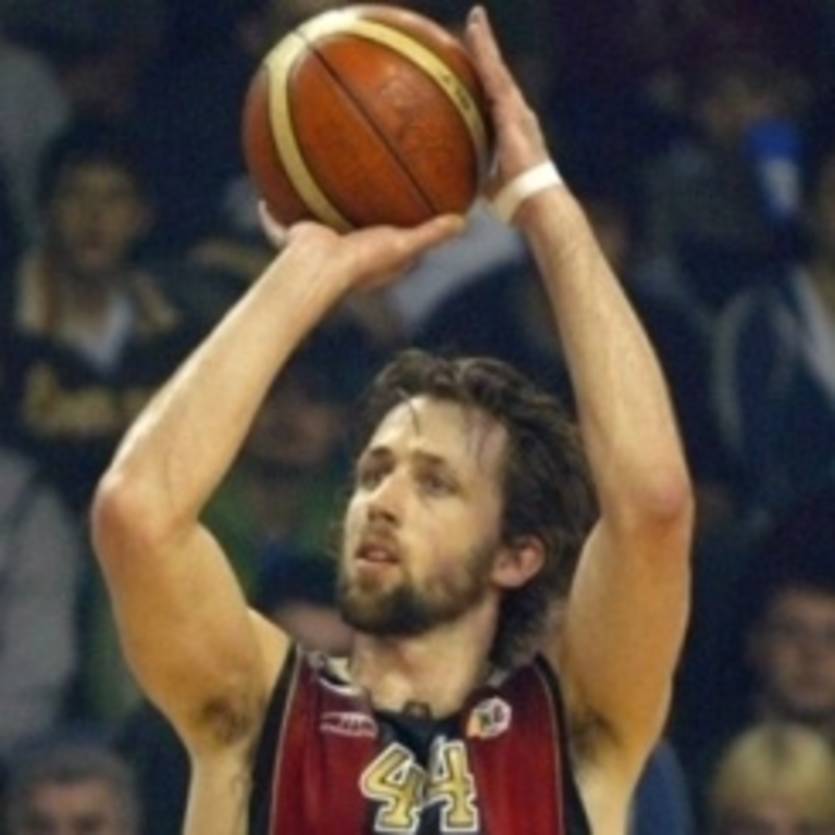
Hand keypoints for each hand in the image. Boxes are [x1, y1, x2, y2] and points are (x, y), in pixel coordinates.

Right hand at [258, 202, 465, 291]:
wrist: (318, 270)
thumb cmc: (361, 263)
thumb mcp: (402, 246)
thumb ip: (431, 235)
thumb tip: (464, 222)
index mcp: (370, 255)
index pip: (389, 239)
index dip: (397, 223)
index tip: (406, 202)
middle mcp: (343, 250)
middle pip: (351, 224)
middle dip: (354, 207)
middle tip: (362, 182)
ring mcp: (316, 243)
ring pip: (316, 218)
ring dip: (313, 203)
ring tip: (313, 173)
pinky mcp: (294, 236)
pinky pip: (281, 218)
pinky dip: (272, 210)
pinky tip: (269, 185)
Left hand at [464, 6, 550, 194]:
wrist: (536, 201)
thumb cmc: (516, 202)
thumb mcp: (490, 185)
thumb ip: (479, 177)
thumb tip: (458, 184)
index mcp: (511, 130)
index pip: (494, 96)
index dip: (485, 76)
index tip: (476, 58)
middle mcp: (517, 114)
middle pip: (497, 75)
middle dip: (487, 49)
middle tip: (476, 23)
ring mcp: (517, 110)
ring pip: (498, 69)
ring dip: (486, 43)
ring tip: (476, 19)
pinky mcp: (512, 111)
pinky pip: (495, 77)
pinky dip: (486, 55)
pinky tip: (475, 37)